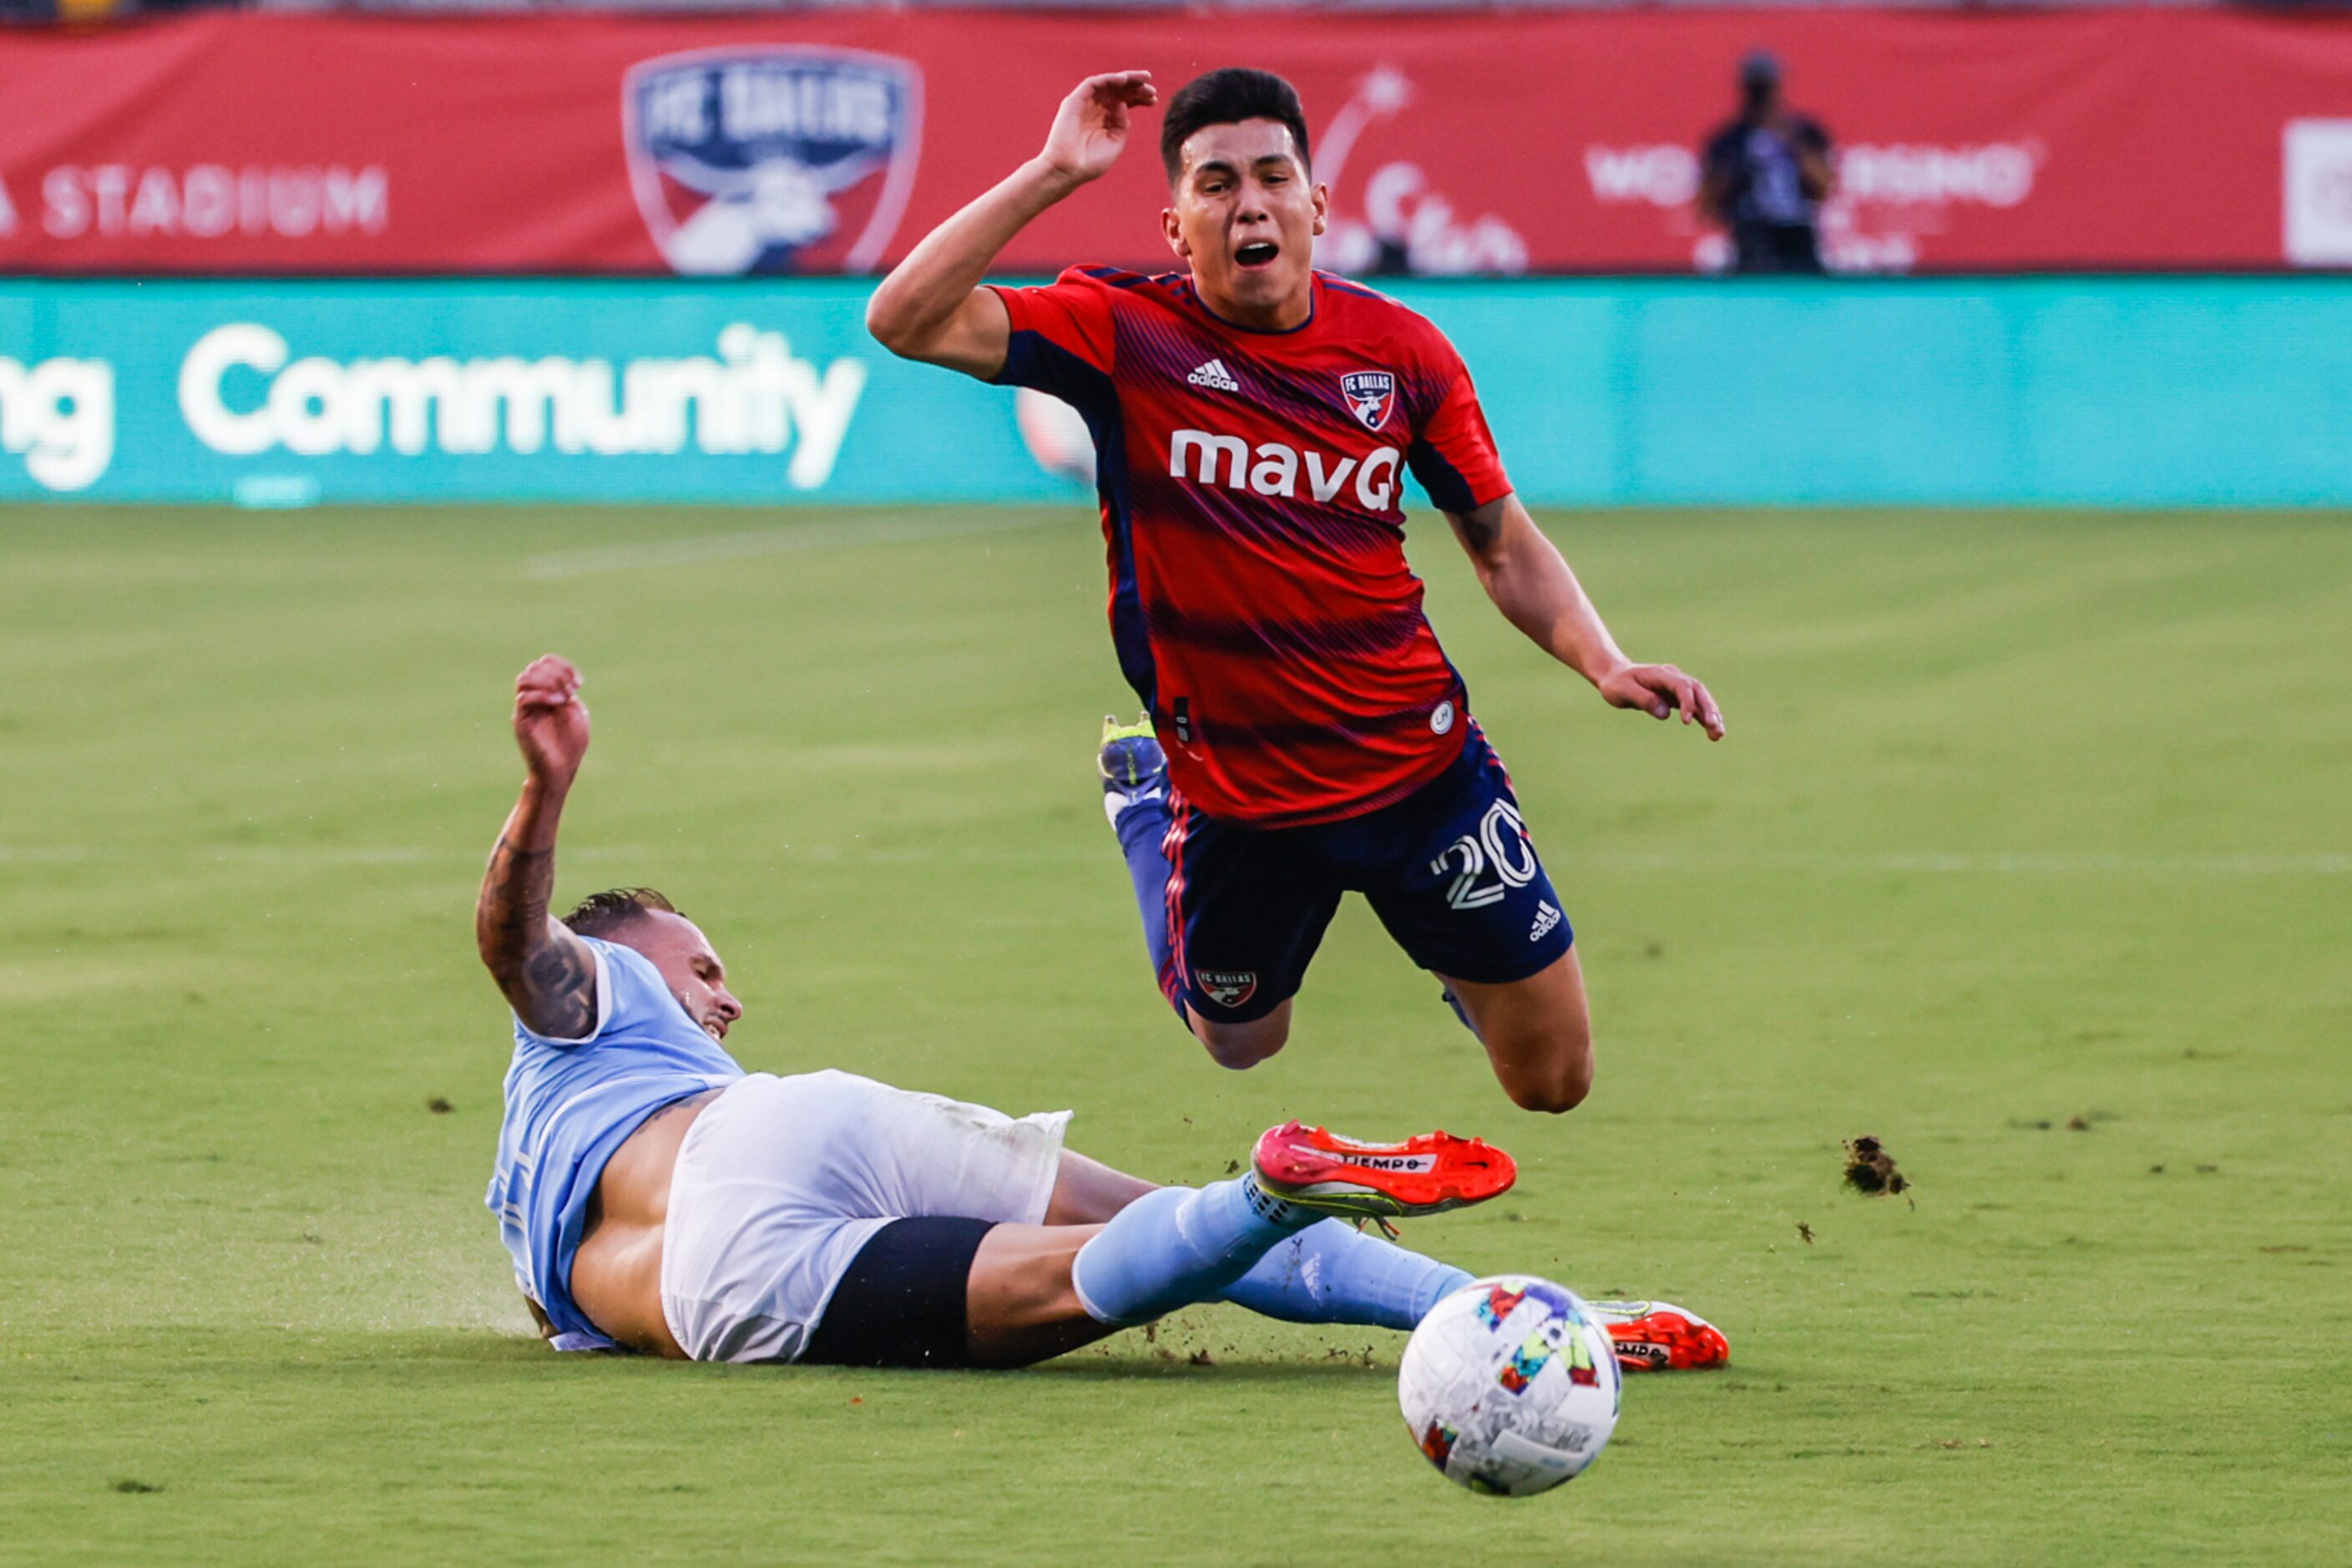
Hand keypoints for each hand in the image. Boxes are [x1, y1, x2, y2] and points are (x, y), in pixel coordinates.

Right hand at [512, 654, 588, 786]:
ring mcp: (525, 710)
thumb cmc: (570, 746)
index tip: (579, 683)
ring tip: (563, 696)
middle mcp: (533, 699)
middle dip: (557, 673)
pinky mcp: (521, 722)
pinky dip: (543, 695)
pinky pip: (524, 698)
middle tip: (572, 690)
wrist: (561, 770)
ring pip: (524, 679)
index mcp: (546, 694)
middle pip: (533, 668)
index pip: (544, 664)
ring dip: (548, 681)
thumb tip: (561, 681)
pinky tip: (558, 704)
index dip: (562, 666)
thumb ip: (568, 693)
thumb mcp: (576, 713)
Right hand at [1038, 71, 1156, 186]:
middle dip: (1136, 86)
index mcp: (1106, 120)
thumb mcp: (1115, 144)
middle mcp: (1095, 109)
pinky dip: (1108, 79)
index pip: (1124, 102)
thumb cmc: (1089, 163)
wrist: (1067, 171)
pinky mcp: (1074, 102)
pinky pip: (1092, 84)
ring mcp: (1084, 104)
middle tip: (1151, 88)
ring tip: (1142, 79)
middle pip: (1118, 91)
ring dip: (1125, 79)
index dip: (1140, 98)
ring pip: (1107, 84)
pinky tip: (1123, 80)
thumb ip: (1122, 125)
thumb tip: (1123, 103)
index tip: (1154, 99)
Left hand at [1597, 662, 1725, 740]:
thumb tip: (1665, 714)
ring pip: (1701, 700)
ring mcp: (1677, 687)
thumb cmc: (1616, 683)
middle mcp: (1673, 678)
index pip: (1681, 686)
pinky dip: (1705, 719)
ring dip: (1711, 716)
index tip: (1687, 722)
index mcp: (1661, 674)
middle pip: (1698, 691)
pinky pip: (1696, 708)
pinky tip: (1713, 734)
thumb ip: (1643, 699)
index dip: (1687, 702)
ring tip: (1718, 735)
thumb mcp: (1622, 690)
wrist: (1615, 677)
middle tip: (1715, 727)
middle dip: (1708, 709)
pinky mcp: (1677, 697)